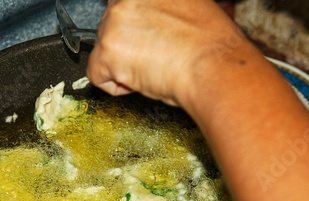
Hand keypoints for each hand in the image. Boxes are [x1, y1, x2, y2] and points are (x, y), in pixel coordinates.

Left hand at [86, 0, 243, 106]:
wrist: (212, 67)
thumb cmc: (209, 45)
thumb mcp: (187, 9)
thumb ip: (162, 9)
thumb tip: (157, 19)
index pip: (125, 6)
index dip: (135, 27)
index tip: (145, 39)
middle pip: (111, 25)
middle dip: (127, 44)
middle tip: (156, 55)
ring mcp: (114, 21)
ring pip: (104, 48)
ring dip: (123, 64)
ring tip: (153, 67)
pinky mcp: (107, 48)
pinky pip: (96, 73)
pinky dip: (114, 85)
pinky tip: (140, 81)